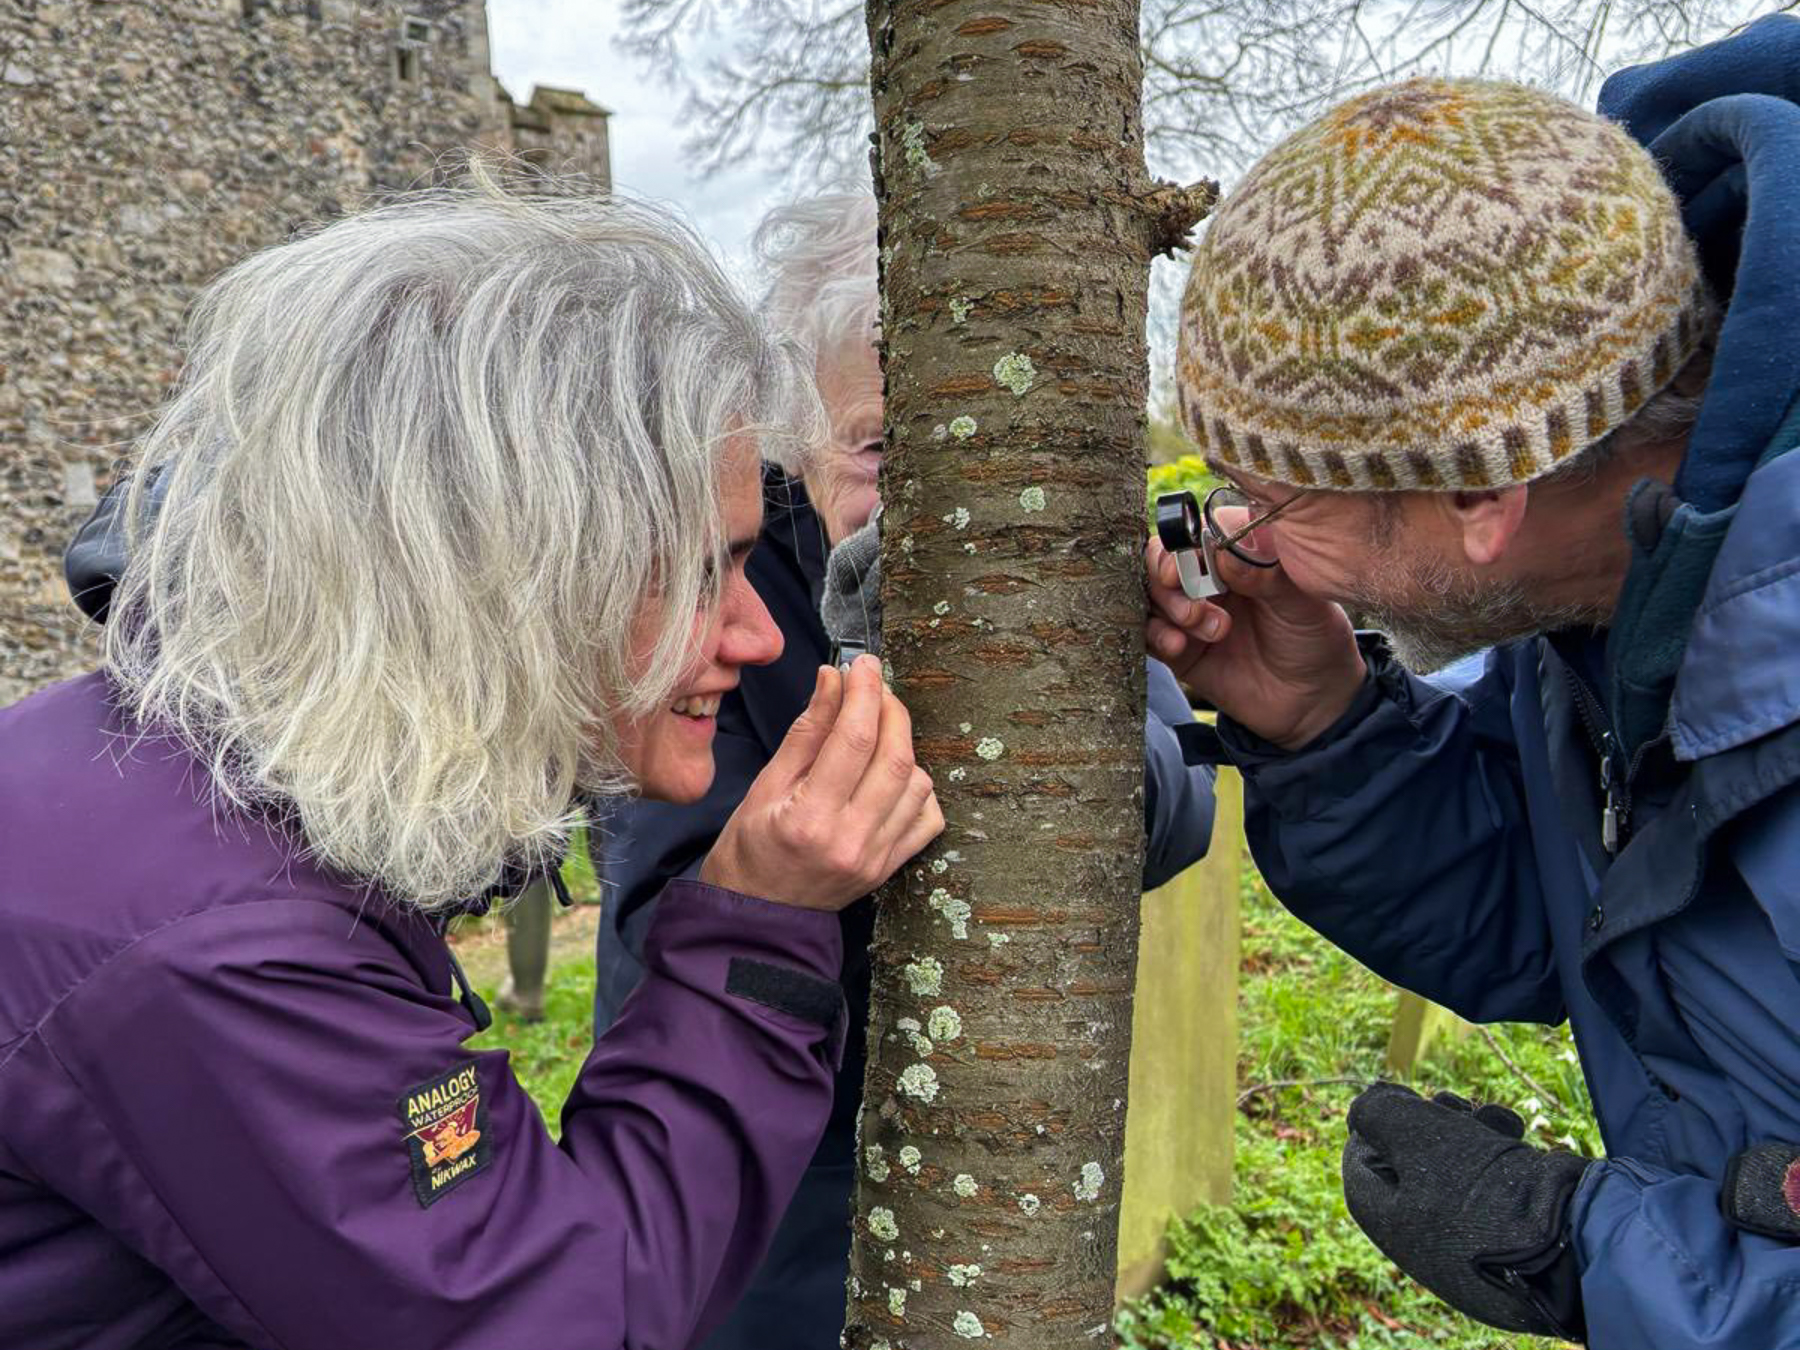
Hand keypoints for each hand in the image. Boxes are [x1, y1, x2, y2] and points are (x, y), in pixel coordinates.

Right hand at [702, 656, 942, 911]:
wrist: (755, 921)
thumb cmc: (748, 853)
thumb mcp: (765, 787)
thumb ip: (807, 732)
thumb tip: (833, 679)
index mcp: (810, 818)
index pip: (854, 739)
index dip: (864, 691)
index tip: (863, 664)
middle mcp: (851, 840)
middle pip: (896, 756)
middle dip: (891, 708)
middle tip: (875, 684)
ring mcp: (876, 858)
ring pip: (918, 784)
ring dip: (904, 746)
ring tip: (876, 731)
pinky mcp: (889, 868)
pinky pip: (927, 818)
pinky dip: (919, 787)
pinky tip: (893, 775)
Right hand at [1145, 535, 1365, 748]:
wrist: (1313, 698)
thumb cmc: (1313, 638)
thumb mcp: (1301, 601)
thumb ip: (1265, 573)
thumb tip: (1225, 550)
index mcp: (1237, 556)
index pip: (1196, 532)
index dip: (1184, 543)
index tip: (1190, 562)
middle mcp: (1208, 579)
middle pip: (1161, 560)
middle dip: (1168, 576)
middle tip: (1194, 604)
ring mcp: (1190, 614)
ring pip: (1150, 595)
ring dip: (1166, 606)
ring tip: (1196, 626)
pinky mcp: (1179, 649)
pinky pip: (1149, 634)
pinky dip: (1155, 635)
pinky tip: (1179, 645)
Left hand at [1342, 1082, 1590, 1339]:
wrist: (1577, 1245)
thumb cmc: (1486, 1192)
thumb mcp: (1417, 1137)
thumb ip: (1378, 1113)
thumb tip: (1365, 1108)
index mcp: (1390, 1224)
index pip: (1360, 1161)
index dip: (1376, 1119)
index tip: (1401, 1092)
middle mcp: (1426, 1239)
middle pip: (1410, 1159)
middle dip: (1430, 1119)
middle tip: (1451, 1103)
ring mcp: (1473, 1238)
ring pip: (1456, 1163)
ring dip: (1470, 1127)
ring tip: (1493, 1118)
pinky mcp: (1515, 1230)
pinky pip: (1495, 1182)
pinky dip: (1501, 1149)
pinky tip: (1516, 1132)